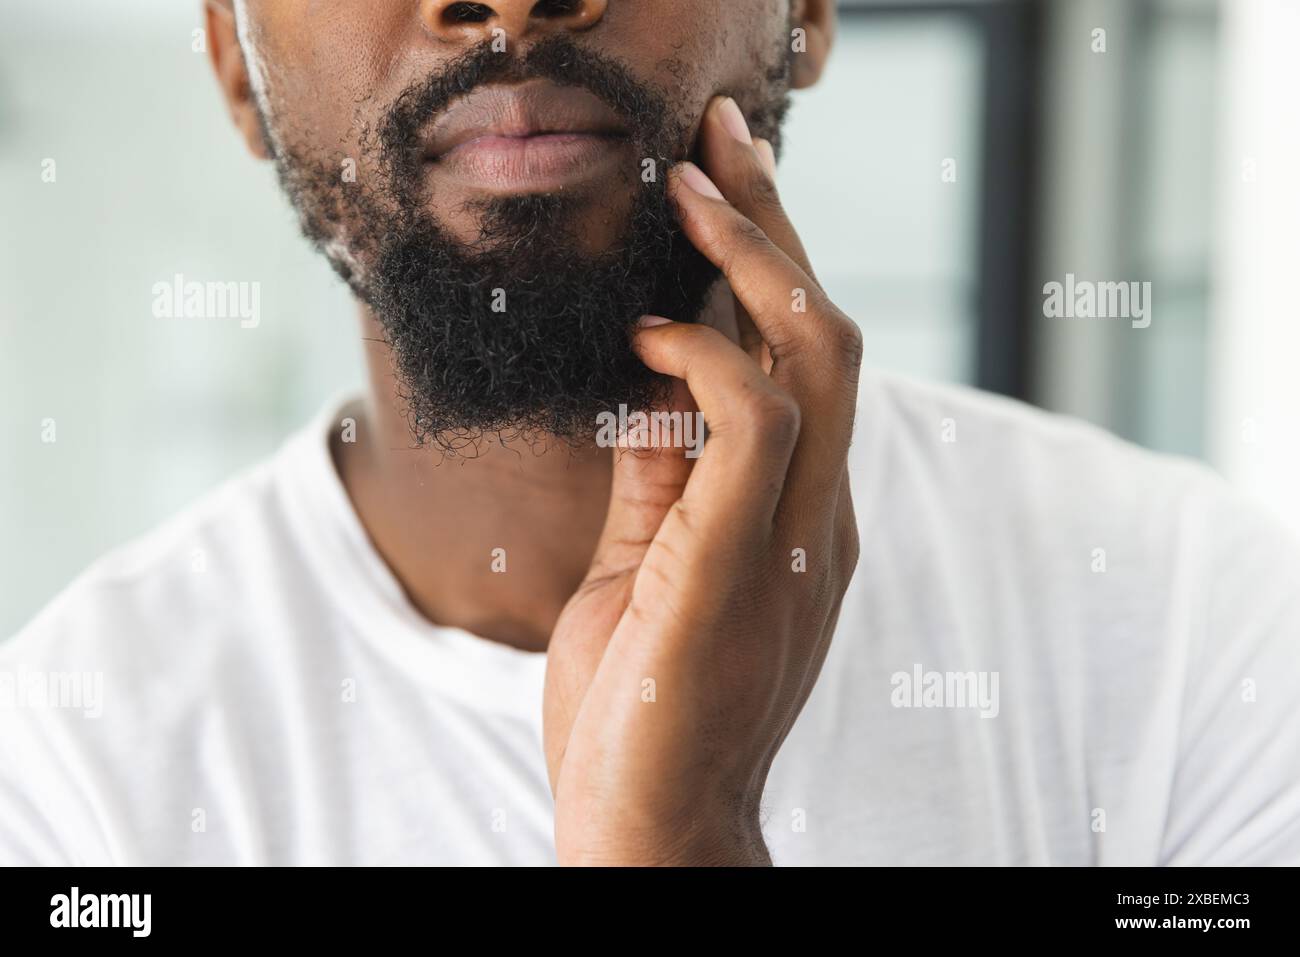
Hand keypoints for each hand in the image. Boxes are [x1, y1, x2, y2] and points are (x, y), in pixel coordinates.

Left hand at [543, 96, 862, 865]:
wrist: (652, 834)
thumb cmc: (641, 709)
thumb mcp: (648, 568)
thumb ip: (660, 479)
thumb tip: (644, 385)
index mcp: (802, 520)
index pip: (808, 364)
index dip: (770, 269)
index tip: (718, 198)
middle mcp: (820, 520)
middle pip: (827, 333)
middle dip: (773, 227)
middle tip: (721, 146)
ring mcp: (795, 543)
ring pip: (818, 355)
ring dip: (752, 259)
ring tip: (690, 192)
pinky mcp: (742, 567)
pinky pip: (754, 421)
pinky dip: (707, 354)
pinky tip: (648, 335)